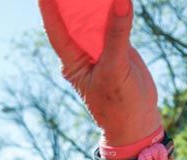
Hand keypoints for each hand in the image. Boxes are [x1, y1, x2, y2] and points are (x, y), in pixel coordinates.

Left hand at [38, 0, 160, 144]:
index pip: (56, 29)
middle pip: (74, 18)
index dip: (49, 8)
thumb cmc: (118, 104)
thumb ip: (117, 35)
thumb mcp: (115, 70)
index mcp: (73, 61)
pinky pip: (114, 21)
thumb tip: (119, 1)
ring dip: (95, 0)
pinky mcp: (118, 45)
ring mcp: (100, 48)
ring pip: (95, 18)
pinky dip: (115, 7)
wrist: (137, 122)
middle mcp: (83, 52)